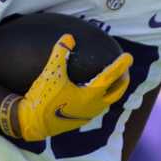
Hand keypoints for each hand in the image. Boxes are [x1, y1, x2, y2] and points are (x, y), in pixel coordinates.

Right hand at [0, 36, 131, 142]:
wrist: (32, 123)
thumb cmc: (43, 99)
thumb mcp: (51, 73)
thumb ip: (60, 53)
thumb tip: (68, 37)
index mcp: (90, 95)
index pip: (111, 77)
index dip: (120, 65)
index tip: (129, 56)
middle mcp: (93, 106)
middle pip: (116, 93)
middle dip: (123, 80)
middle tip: (125, 69)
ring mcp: (88, 115)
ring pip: (108, 101)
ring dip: (113, 90)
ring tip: (113, 81)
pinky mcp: (80, 120)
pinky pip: (97, 107)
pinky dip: (102, 97)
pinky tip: (93, 93)